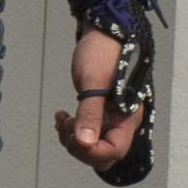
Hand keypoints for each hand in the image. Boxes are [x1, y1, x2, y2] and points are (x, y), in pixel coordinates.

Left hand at [61, 28, 148, 177]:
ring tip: (61, 118)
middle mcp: (121, 121)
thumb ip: (90, 114)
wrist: (103, 33)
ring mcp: (111, 118)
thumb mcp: (93, 82)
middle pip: (102, 155)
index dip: (92, 151)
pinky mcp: (100, 113)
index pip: (113, 151)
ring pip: (92, 146)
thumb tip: (84, 143)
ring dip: (73, 138)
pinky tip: (62, 117)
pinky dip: (72, 130)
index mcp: (127, 116)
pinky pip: (87, 133)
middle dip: (79, 146)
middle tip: (65, 125)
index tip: (74, 136)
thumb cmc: (102, 52)